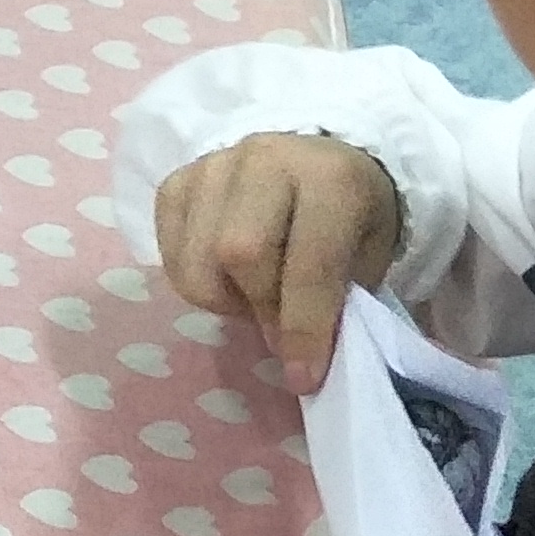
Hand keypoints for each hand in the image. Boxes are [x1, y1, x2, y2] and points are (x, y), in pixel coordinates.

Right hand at [151, 133, 402, 392]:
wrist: (320, 159)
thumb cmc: (351, 217)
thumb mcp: (367, 256)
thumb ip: (337, 302)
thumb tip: (296, 358)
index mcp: (330, 178)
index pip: (309, 262)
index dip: (304, 327)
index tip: (303, 377)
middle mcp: (267, 160)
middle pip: (238, 253)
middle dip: (258, 307)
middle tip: (277, 328)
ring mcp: (215, 165)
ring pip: (196, 257)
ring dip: (221, 299)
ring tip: (250, 298)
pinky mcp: (179, 179)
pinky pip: (168, 248)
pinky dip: (191, 279)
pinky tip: (223, 276)